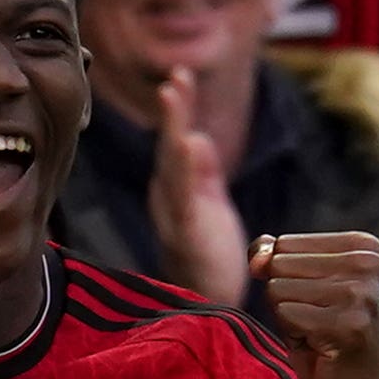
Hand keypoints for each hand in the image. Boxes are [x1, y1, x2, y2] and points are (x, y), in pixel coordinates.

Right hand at [149, 64, 249, 305]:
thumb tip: (196, 138)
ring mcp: (175, 215)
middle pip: (170, 146)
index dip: (179, 109)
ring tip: (173, 94)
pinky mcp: (187, 234)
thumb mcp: (210, 205)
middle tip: (176, 76)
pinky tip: (187, 144)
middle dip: (174, 111)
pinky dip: (183, 170)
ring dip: (172, 128)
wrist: (208, 302)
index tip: (181, 76)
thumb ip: (203, 172)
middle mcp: (169, 198)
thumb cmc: (208, 256)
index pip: (177, 141)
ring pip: (172, 165)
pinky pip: (184, 197)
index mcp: (176, 189)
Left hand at [253, 225, 378, 378]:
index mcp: (364, 246)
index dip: (288, 281)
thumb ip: (273, 260)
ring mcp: (363, 293)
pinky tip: (322, 348)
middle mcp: (369, 263)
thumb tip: (257, 257)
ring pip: (279, 290)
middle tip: (319, 323)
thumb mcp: (297, 290)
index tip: (321, 304)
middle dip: (288, 300)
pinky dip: (294, 336)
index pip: (284, 245)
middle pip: (280, 265)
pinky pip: (286, 315)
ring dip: (290, 320)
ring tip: (320, 335)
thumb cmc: (324, 338)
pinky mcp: (349, 324)